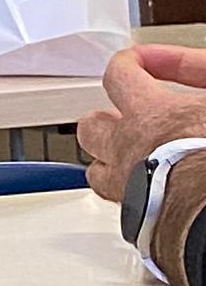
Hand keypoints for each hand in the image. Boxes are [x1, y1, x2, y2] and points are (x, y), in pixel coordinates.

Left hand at [79, 44, 205, 201]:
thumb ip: (202, 73)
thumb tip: (198, 65)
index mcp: (151, 115)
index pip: (120, 75)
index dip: (129, 64)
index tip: (136, 61)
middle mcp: (128, 150)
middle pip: (91, 126)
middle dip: (107, 120)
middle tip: (126, 119)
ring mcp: (127, 189)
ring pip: (97, 172)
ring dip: (111, 163)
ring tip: (131, 160)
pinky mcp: (138, 224)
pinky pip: (123, 208)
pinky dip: (134, 200)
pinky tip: (153, 199)